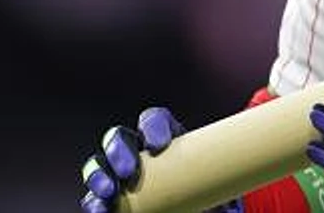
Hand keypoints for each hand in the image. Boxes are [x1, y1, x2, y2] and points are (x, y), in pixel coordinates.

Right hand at [79, 106, 242, 212]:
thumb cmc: (211, 197)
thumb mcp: (217, 187)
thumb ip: (218, 188)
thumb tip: (230, 207)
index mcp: (167, 139)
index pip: (155, 120)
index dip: (154, 127)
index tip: (160, 145)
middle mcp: (139, 152)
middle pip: (119, 137)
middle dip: (119, 149)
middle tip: (129, 170)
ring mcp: (120, 175)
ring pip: (99, 163)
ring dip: (98, 173)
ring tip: (109, 191)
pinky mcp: (110, 199)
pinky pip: (94, 197)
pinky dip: (93, 202)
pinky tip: (100, 209)